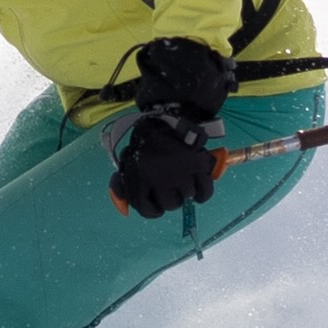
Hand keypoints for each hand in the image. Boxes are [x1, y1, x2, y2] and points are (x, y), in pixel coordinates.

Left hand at [107, 104, 223, 216]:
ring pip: (186, 196)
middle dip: (171, 199)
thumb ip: (123, 186)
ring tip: (183, 179)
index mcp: (139, 177)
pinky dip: (203, 194)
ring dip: (186, 191)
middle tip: (172, 188)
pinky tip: (198, 191)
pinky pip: (204, 190)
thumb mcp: (127, 162)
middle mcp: (159, 178)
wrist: (165, 117)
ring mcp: (180, 172)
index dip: (153, 210)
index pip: (146, 209)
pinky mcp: (197, 165)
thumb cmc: (145, 143)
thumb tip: (123, 208)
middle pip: (170, 205)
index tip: (157, 204)